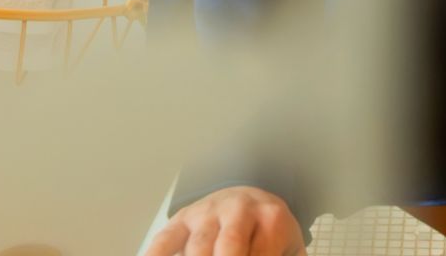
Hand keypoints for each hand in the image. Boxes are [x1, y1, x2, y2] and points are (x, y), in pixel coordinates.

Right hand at [146, 187, 302, 255]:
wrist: (250, 196)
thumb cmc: (269, 233)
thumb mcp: (288, 247)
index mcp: (271, 219)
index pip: (263, 253)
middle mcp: (238, 210)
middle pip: (229, 246)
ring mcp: (207, 213)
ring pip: (197, 247)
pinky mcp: (183, 218)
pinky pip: (166, 239)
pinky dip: (157, 254)